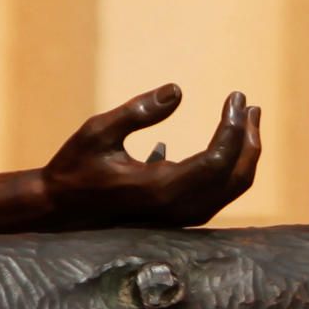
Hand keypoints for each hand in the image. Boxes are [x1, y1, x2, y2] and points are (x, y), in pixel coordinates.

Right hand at [42, 83, 260, 226]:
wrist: (59, 210)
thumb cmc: (74, 168)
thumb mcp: (99, 132)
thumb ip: (138, 111)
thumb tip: (178, 90)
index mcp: (160, 189)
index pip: (218, 160)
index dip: (233, 127)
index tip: (236, 96)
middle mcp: (176, 209)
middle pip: (234, 177)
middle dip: (248, 140)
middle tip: (249, 106)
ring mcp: (179, 218)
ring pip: (229, 189)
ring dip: (242, 155)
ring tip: (245, 120)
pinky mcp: (177, 217)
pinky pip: (217, 194)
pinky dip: (228, 169)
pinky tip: (222, 142)